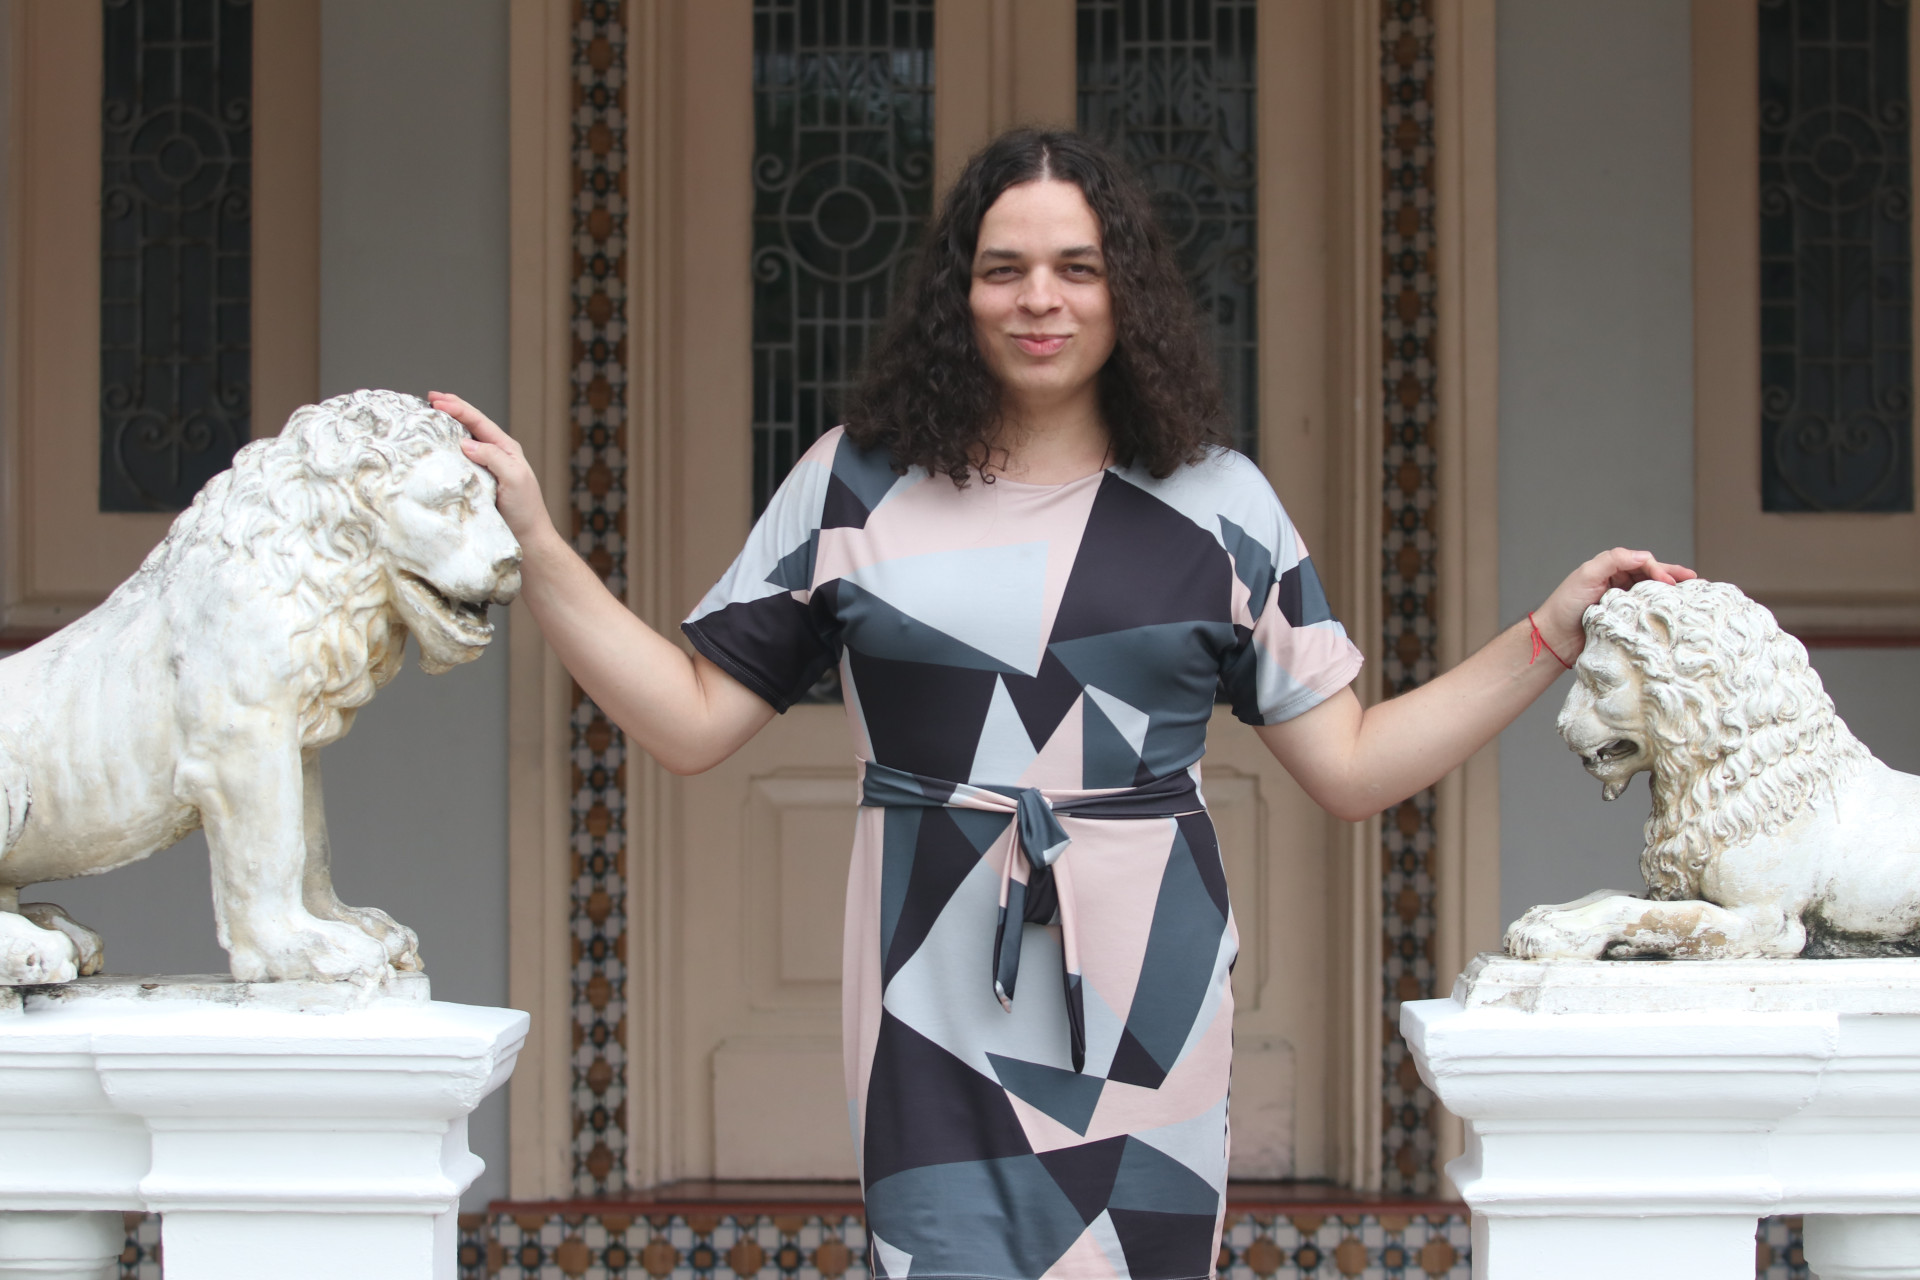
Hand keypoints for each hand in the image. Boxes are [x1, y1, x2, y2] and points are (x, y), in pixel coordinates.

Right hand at [428, 391, 553, 543]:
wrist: (528, 538)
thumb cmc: (525, 510)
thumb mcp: (513, 478)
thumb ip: (493, 457)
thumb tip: (466, 442)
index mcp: (506, 449)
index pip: (479, 422)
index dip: (459, 408)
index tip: (438, 400)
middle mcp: (497, 455)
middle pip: (472, 426)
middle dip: (452, 409)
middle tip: (431, 398)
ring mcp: (487, 469)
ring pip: (465, 441)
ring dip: (449, 427)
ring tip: (432, 415)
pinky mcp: (479, 483)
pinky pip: (461, 461)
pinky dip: (449, 449)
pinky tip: (439, 447)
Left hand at [1534, 548, 1694, 660]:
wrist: (1555, 639)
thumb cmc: (1566, 606)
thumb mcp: (1586, 575)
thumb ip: (1613, 560)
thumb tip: (1644, 556)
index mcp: (1610, 568)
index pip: (1642, 563)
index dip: (1658, 569)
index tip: (1669, 582)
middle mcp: (1618, 583)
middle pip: (1651, 576)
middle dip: (1673, 576)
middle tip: (1695, 580)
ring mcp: (1622, 603)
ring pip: (1652, 593)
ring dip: (1671, 593)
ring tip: (1692, 594)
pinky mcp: (1624, 621)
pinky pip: (1646, 613)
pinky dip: (1661, 611)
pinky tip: (1675, 614)